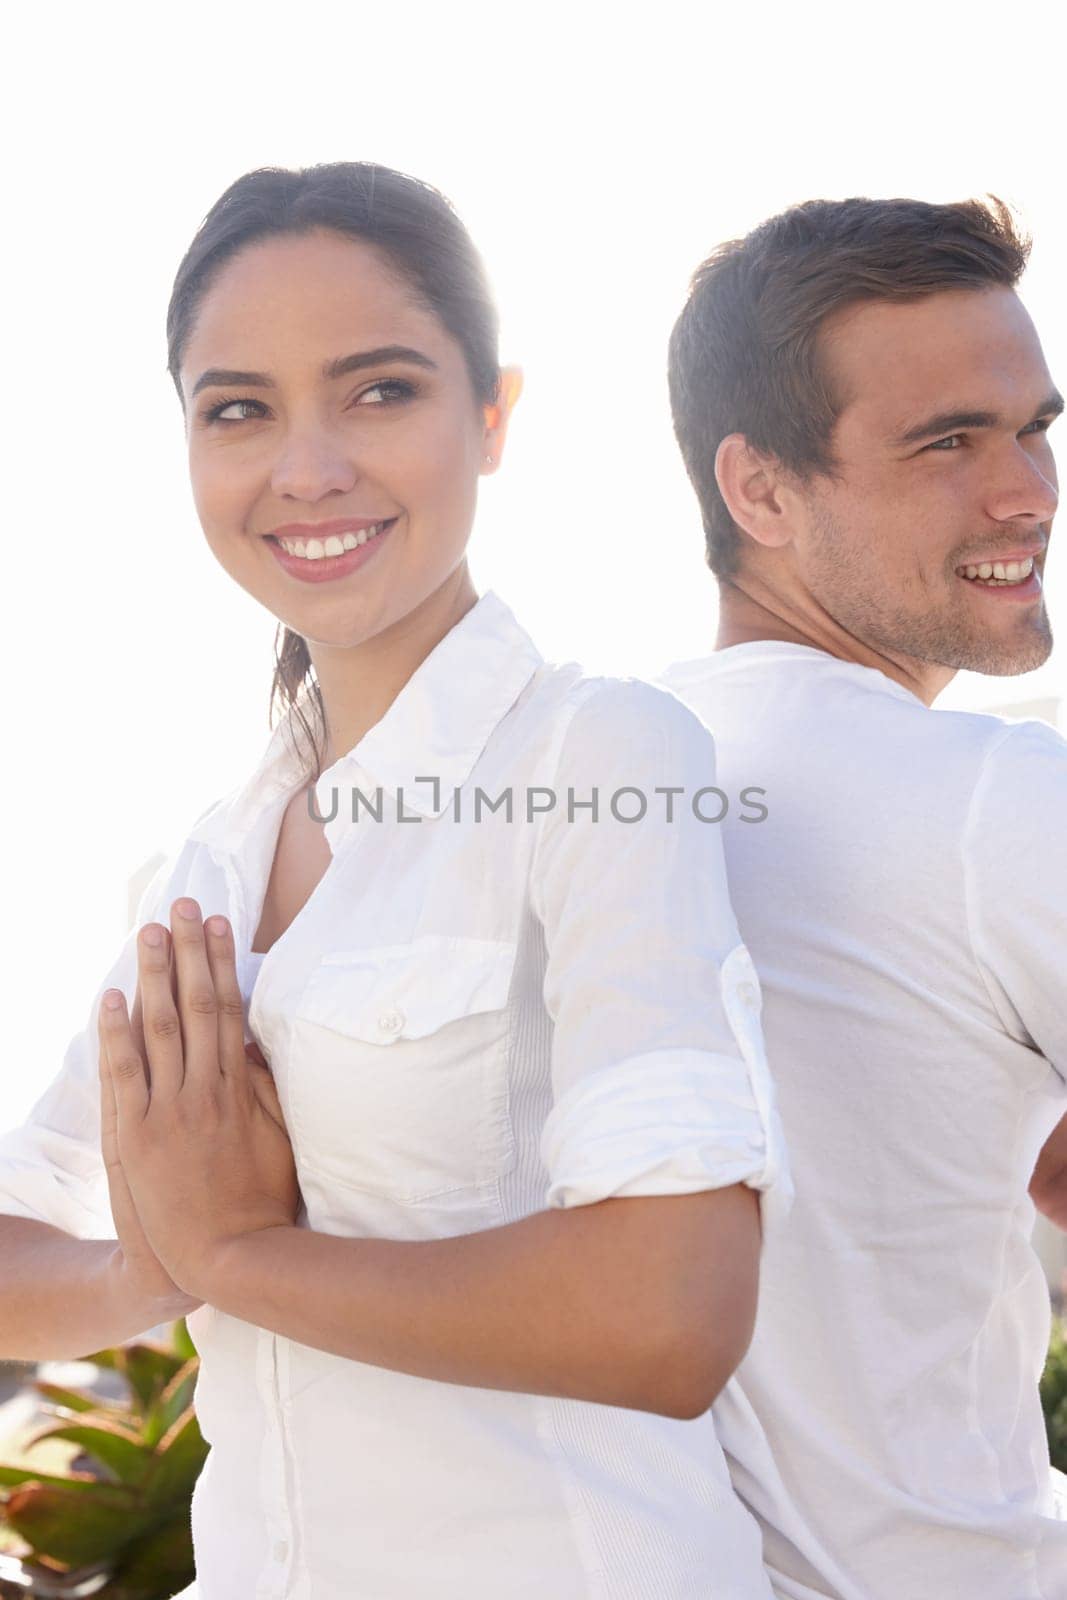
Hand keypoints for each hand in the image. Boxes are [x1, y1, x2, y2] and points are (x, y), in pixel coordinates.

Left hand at [99, 899, 300, 1299]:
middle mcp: (204, 1093)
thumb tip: (256, 1041)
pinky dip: (116, 1033)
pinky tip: (111, 997)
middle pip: (197, 1007)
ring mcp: (167, 1114)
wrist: (223, 1260)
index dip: (224, 964)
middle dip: (189, 953)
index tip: (220, 924)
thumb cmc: (262, 1203)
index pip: (231, 1011)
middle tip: (184, 907)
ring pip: (159, 1029)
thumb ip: (269, 1088)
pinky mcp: (134, 1138)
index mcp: (240, 1091)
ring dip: (154, 976)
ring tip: (149, 932)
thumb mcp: (283, 1140)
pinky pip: (123, 1074)